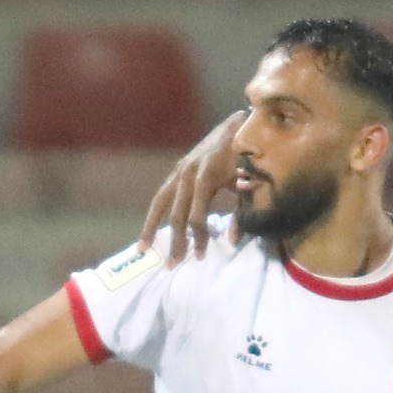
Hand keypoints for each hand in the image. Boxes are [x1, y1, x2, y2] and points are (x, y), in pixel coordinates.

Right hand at [141, 111, 248, 260]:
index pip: (197, 216)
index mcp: (206, 176)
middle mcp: (188, 173)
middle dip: (175, 241)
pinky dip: (154, 214)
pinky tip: (148, 230)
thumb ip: (242, 213)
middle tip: (173, 266)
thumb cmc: (248, 158)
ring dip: (152, 227)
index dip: (198, 238)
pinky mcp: (178, 170)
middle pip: (177, 213)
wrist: (239, 126)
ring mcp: (180, 170)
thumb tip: (232, 242)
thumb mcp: (249, 185)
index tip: (200, 256)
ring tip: (143, 249)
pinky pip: (162, 195)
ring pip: (160, 203)